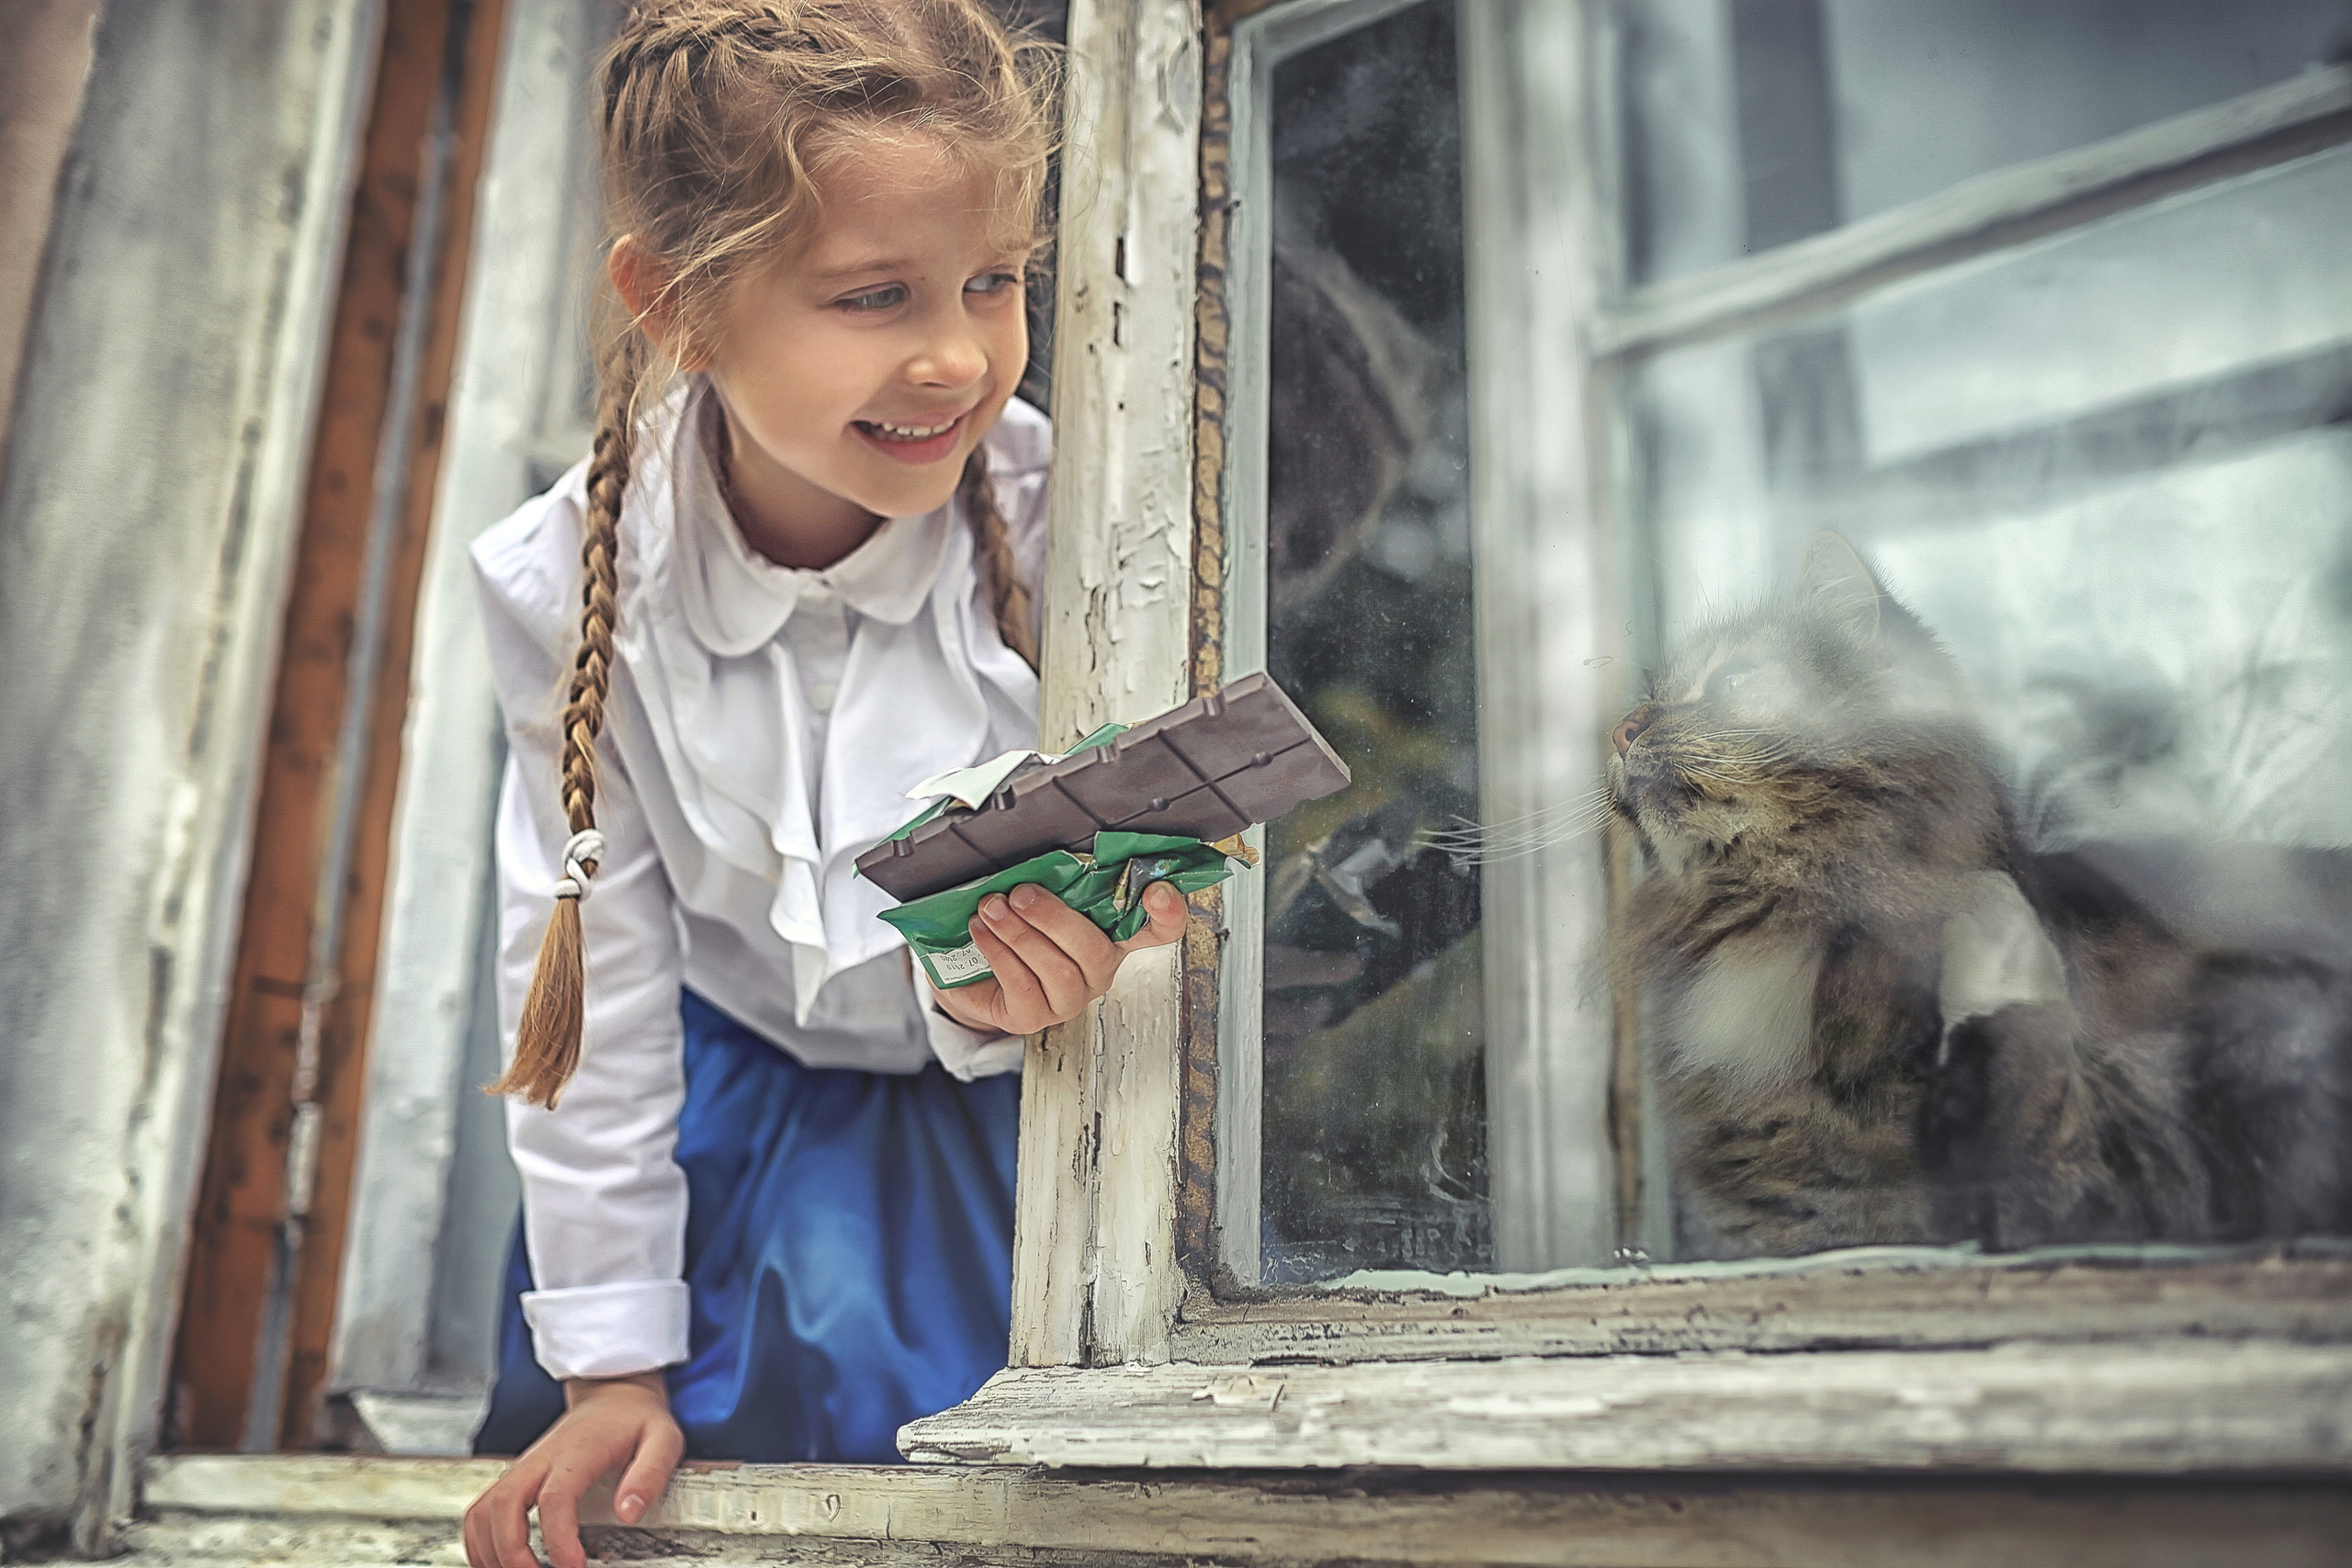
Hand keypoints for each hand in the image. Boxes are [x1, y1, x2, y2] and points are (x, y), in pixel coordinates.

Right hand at [463, 1372, 682, 1567]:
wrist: (612, 1396)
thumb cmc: (636, 1421)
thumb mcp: (663, 1440)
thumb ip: (650, 1474)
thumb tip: (628, 1513)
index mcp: (577, 1452)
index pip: (555, 1498)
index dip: (559, 1539)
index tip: (574, 1567)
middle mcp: (540, 1459)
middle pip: (503, 1505)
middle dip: (510, 1551)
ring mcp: (523, 1468)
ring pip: (484, 1509)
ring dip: (489, 1549)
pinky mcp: (515, 1478)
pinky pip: (481, 1510)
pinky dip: (479, 1541)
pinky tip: (496, 1563)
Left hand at [933, 879, 1187, 1034]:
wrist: (968, 966)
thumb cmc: (1011, 924)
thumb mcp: (1037, 896)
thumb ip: (1054, 879)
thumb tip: (1044, 858)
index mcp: (1109, 934)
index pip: (1157, 930)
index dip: (1167, 915)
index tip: (1157, 892)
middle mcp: (1096, 970)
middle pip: (1096, 951)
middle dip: (1054, 918)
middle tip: (1021, 894)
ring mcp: (1068, 998)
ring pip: (1059, 970)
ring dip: (1019, 934)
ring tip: (992, 908)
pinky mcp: (1033, 1017)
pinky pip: (1024, 986)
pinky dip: (999, 953)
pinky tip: (982, 931)